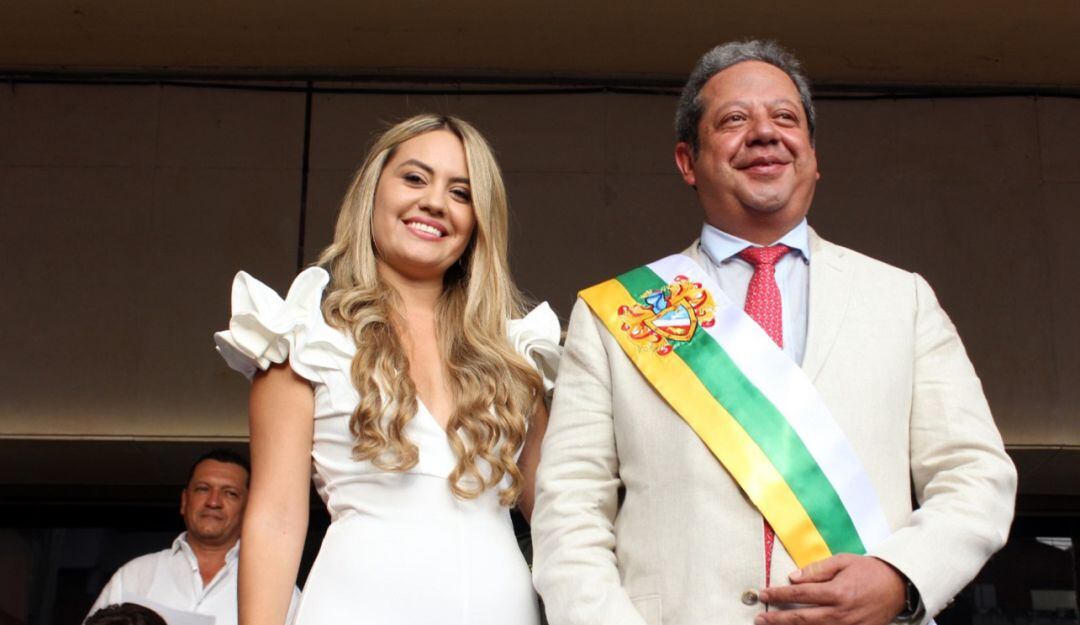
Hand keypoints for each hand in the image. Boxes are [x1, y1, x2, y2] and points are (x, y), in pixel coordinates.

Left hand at [755, 554, 905, 624]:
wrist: (898, 587)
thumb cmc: (869, 571)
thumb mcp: (842, 562)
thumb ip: (816, 570)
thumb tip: (793, 577)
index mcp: (836, 592)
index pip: (799, 594)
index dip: (779, 595)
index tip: (763, 594)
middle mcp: (840, 613)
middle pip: (801, 618)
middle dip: (777, 619)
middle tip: (760, 618)